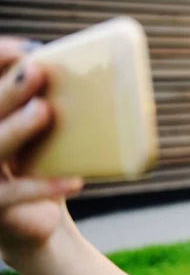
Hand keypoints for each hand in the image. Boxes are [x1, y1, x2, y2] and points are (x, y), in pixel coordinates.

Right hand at [0, 37, 82, 263]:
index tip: (26, 50)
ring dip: (18, 128)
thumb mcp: (47, 136)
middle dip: (9, 90)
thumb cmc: (44, 167)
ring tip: (44, 111)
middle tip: (37, 71)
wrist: (34, 225)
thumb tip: (97, 75)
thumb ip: (52, 107)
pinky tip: (75, 180)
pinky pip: (16, 195)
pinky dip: (45, 187)